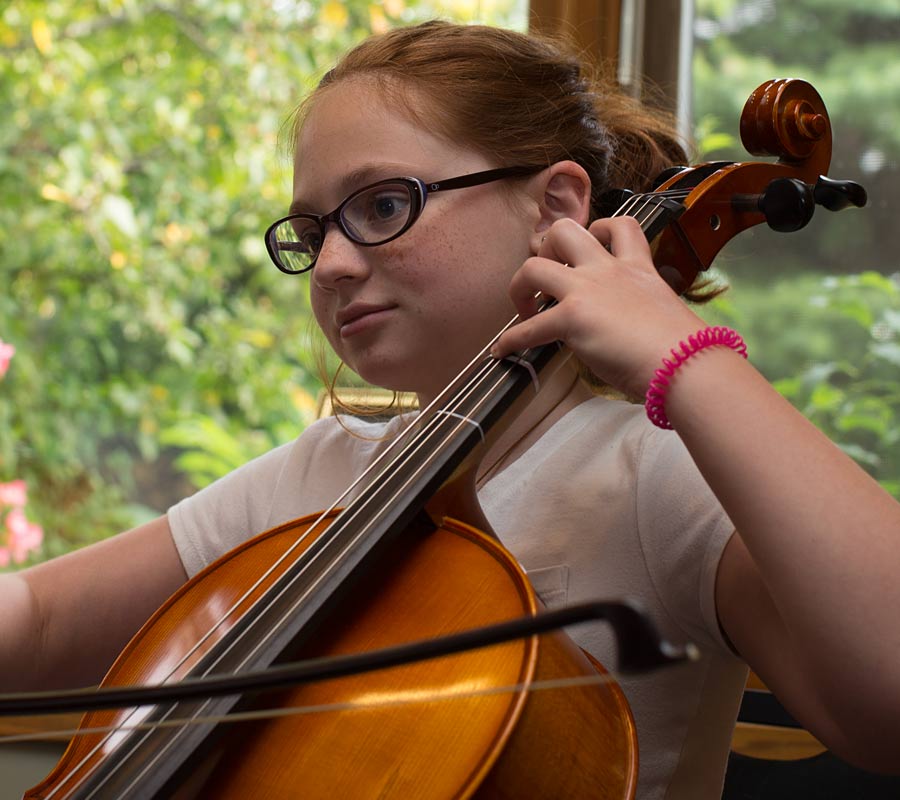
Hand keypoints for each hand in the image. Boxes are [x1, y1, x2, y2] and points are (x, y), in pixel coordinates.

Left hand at [492, 216, 706, 398]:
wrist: (685, 362)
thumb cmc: (684, 350)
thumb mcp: (662, 313)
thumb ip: (637, 309)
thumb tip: (621, 330)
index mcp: (638, 267)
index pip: (619, 225)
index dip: (598, 230)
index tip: (590, 249)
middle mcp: (609, 270)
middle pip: (564, 230)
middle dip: (547, 249)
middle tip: (549, 279)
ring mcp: (587, 290)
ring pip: (533, 264)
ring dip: (520, 285)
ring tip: (524, 309)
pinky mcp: (572, 317)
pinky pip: (527, 328)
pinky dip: (510, 340)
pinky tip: (502, 351)